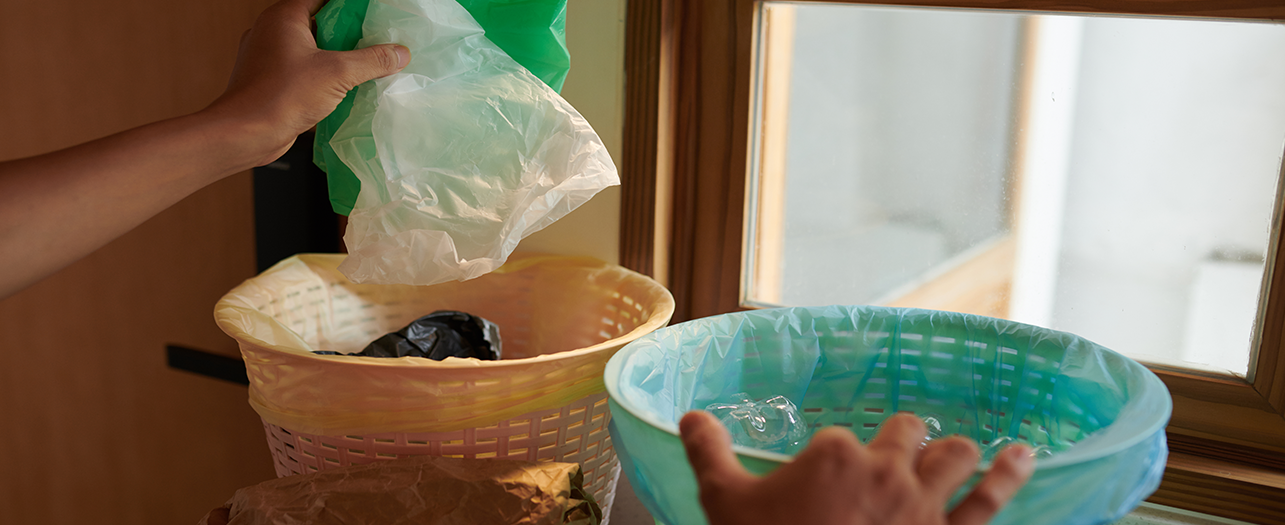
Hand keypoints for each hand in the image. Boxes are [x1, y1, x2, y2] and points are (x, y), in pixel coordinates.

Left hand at [205, 0, 409, 167]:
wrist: (245, 134)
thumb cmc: (281, 95)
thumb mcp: (337, 73)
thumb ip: (372, 60)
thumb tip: (399, 53)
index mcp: (283, 17)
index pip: (323, 0)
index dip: (350, 8)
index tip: (373, 18)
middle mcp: (272, 32)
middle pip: (319, 25)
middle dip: (349, 37)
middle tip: (376, 45)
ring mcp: (268, 58)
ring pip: (311, 51)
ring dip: (337, 60)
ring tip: (365, 69)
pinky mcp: (270, 82)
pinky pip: (303, 72)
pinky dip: (323, 79)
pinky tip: (344, 92)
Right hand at [679, 411, 1034, 524]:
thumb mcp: (723, 502)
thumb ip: (707, 452)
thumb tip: (691, 417)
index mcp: (835, 452)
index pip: (841, 436)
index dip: (831, 456)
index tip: (818, 480)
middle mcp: (886, 469)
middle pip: (907, 432)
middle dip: (902, 438)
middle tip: (892, 451)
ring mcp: (923, 505)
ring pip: (954, 456)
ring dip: (954, 451)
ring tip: (958, 448)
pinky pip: (989, 503)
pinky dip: (1008, 475)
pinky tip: (1023, 456)